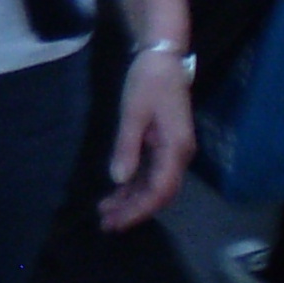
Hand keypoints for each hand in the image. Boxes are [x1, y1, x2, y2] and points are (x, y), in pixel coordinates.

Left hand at [100, 50, 196, 229]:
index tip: (117, 222)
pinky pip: (149, 173)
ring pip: (153, 185)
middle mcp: (178, 154)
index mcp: (176, 149)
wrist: (162, 58)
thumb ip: (127, 147)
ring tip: (105, 212)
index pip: (160, 190)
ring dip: (131, 199)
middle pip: (158, 192)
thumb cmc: (149, 82)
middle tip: (106, 224)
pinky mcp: (162, 144)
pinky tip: (116, 193)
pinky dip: (133, 185)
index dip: (138, 209)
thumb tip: (118, 179)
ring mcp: (171, 150)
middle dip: (133, 210)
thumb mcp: (133, 113)